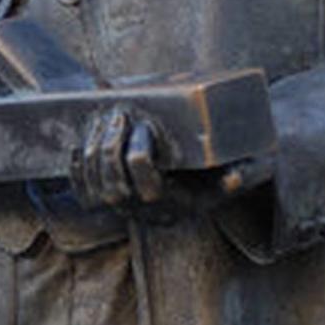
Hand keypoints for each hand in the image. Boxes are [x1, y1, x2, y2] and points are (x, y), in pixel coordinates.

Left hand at [69, 107, 266, 219]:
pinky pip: (84, 193)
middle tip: (119, 113)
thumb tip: (235, 177)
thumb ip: (245, 173)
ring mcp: (126, 208)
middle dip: (109, 148)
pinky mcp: (111, 201)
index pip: (147, 188)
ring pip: (96, 187)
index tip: (144, 126)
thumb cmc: (230, 170)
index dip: (137, 156)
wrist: (211, 186)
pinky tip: (81, 143)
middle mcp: (147, 211)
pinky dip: (78, 168)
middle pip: (114, 186)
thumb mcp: (246, 170)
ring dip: (93, 151)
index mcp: (177, 204)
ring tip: (103, 118)